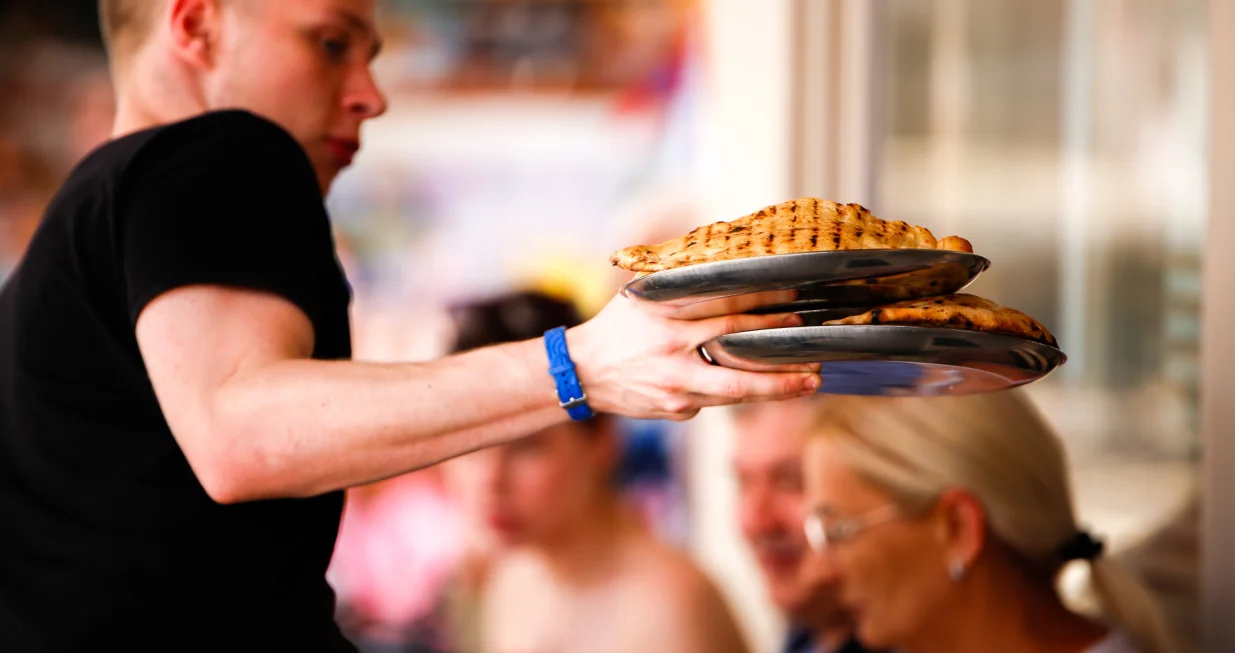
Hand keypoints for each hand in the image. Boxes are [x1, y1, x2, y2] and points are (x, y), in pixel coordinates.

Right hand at [566, 291, 821, 420]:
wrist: (581, 373)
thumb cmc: (617, 328)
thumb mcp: (641, 295)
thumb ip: (679, 284)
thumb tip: (722, 265)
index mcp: (665, 313)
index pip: (724, 305)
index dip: (763, 304)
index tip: (793, 301)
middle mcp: (671, 348)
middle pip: (738, 346)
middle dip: (780, 346)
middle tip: (814, 347)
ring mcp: (675, 383)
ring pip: (736, 388)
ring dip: (777, 385)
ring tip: (809, 382)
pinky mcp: (676, 409)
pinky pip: (716, 401)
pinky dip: (740, 395)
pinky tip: (768, 392)